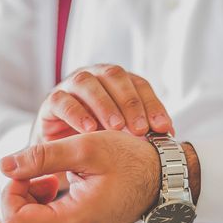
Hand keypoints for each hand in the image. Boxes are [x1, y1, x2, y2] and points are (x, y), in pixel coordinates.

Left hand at [0, 130, 159, 222]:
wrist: (161, 177)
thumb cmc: (129, 160)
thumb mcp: (86, 148)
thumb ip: (42, 157)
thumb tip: (4, 165)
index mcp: (73, 221)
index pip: (14, 222)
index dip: (12, 192)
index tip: (29, 169)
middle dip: (17, 197)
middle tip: (37, 170)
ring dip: (28, 202)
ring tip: (48, 176)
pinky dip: (40, 207)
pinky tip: (55, 185)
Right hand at [34, 64, 174, 142]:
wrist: (61, 147)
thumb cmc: (97, 136)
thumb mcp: (123, 132)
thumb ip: (144, 129)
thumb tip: (170, 135)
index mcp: (117, 81)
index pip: (139, 85)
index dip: (152, 104)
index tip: (163, 128)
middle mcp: (95, 76)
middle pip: (114, 77)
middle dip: (130, 103)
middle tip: (140, 128)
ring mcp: (71, 85)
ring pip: (87, 84)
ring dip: (104, 105)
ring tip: (116, 128)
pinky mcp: (52, 100)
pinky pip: (62, 101)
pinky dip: (76, 113)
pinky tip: (89, 130)